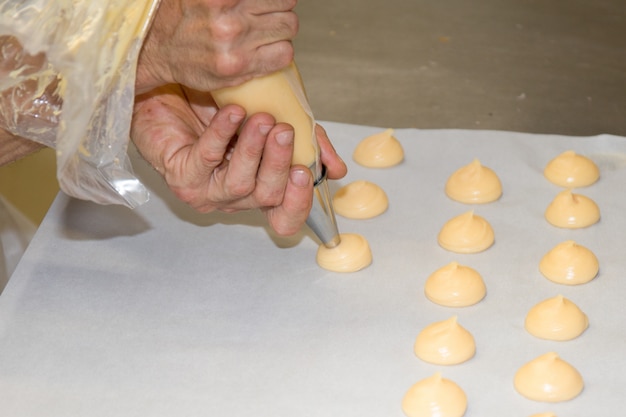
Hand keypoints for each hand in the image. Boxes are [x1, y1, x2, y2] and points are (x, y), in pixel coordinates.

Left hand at [131, 85, 346, 235]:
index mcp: (260, 189)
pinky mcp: (181, 175)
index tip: (305, 174)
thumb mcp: (277, 120)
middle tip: (284, 131)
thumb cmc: (225, 109)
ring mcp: (208, 191)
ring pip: (239, 183)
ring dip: (253, 150)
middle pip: (267, 196)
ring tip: (261, 119)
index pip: (284, 217)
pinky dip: (223, 134)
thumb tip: (336, 169)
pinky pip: (207, 158)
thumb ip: (307, 143)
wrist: (174, 88)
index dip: (298, 204)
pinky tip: (232, 114)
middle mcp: (235, 198)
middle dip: (279, 164)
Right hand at [136, 0, 297, 93]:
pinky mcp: (239, 67)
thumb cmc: (181, 14)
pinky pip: (284, 54)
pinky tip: (266, 49)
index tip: (267, 1)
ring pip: (288, 27)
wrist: (156, 50)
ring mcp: (235, 44)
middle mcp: (228, 17)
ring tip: (264, 30)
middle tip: (265, 12)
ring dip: (281, 28)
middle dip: (279, 6)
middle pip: (286, 2)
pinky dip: (280, 51)